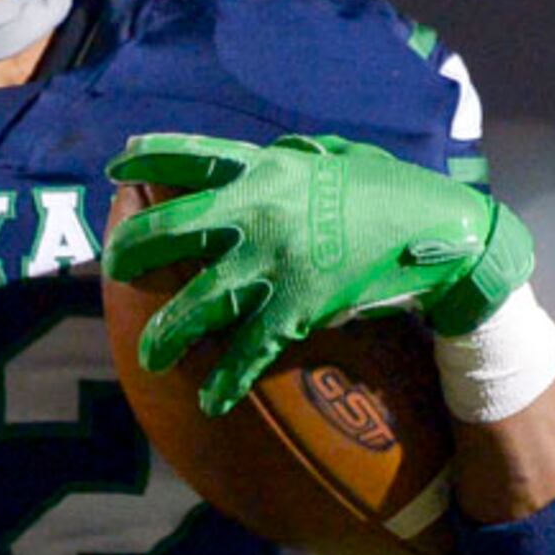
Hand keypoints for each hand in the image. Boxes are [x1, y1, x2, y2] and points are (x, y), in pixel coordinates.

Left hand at [102, 132, 531, 413]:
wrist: (439, 232)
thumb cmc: (392, 191)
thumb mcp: (338, 157)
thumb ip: (296, 157)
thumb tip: (273, 152)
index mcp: (267, 167)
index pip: (191, 155)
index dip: (146, 159)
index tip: (116, 168)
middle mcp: (258, 209)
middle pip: (169, 229)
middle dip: (130, 251)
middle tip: (115, 270)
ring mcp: (274, 260)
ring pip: (197, 301)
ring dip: (167, 333)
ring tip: (151, 356)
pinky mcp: (298, 306)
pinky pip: (249, 350)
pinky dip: (227, 381)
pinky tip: (210, 402)